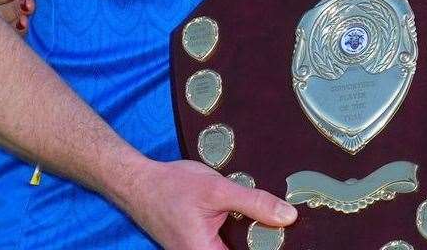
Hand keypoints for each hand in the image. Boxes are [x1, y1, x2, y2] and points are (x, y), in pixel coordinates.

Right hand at [124, 158, 295, 249]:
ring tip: (265, 219)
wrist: (139, 183)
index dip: (268, 247)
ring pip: (235, 247)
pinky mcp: (198, 244)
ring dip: (249, 235)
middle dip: (260, 239)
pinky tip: (245, 216)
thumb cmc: (170, 187)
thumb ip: (254, 203)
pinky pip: (225, 243)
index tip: (284, 236)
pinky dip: (237, 230)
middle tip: (278, 224)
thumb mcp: (217, 189)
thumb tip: (287, 216)